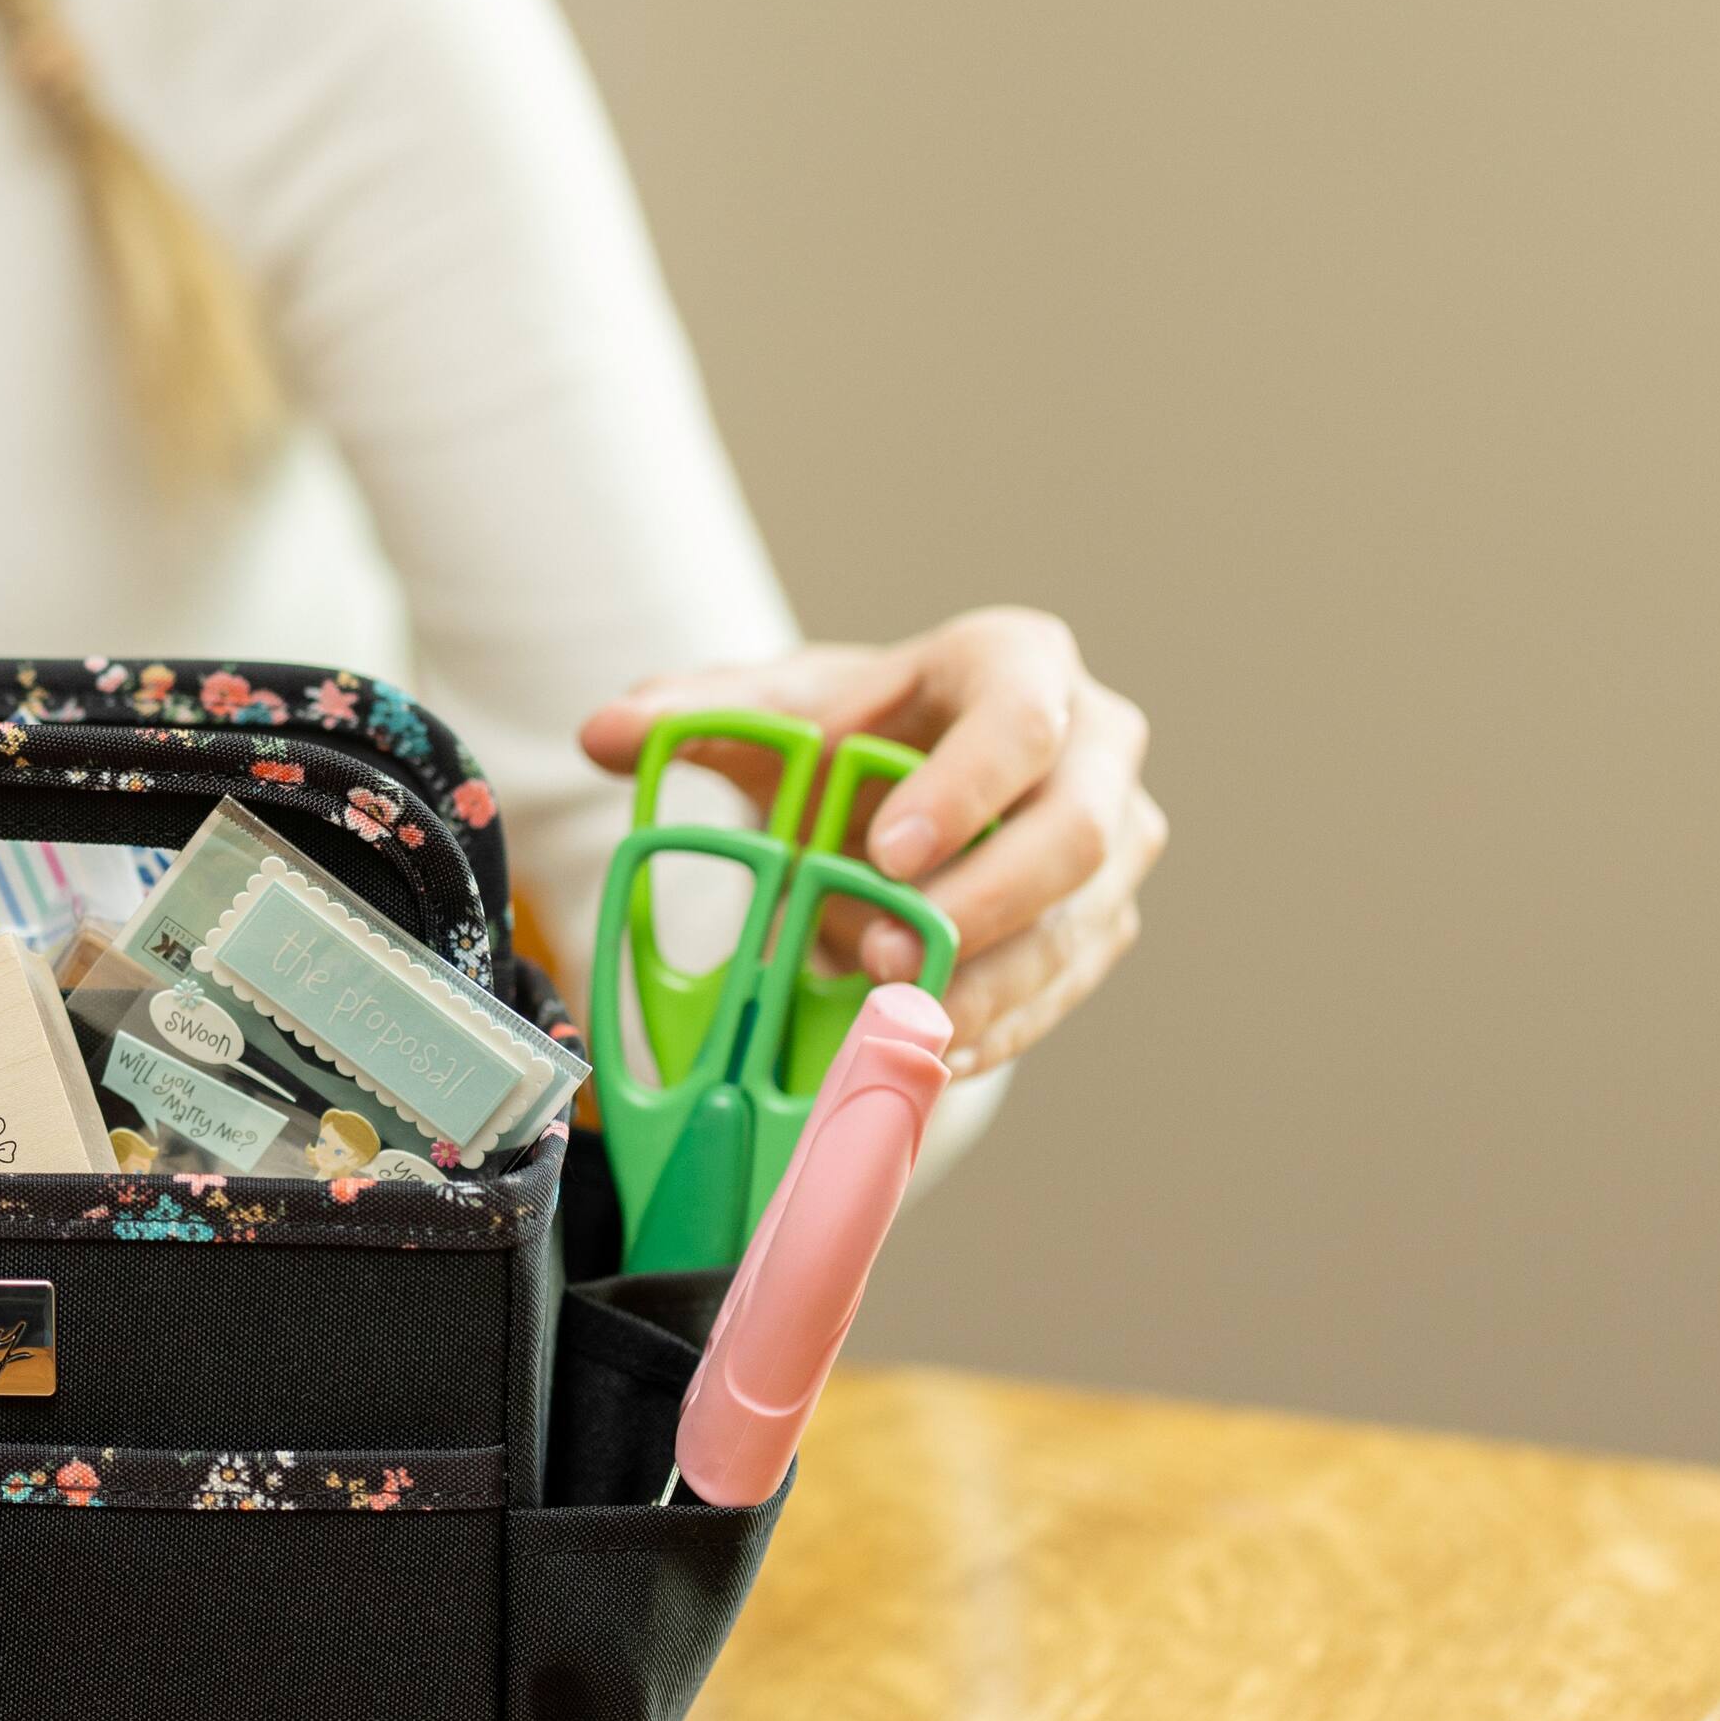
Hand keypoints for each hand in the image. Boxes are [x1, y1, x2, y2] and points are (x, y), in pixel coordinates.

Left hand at [578, 608, 1161, 1080]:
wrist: (902, 782)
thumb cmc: (847, 732)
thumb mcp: (776, 711)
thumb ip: (696, 715)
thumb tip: (605, 731)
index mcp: (1021, 662)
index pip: (1019, 719)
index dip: (965, 787)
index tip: (888, 851)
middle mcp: (1095, 747)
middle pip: (1076, 833)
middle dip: (984, 903)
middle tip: (883, 954)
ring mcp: (1113, 842)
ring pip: (1076, 925)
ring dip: (985, 986)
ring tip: (894, 1028)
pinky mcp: (1099, 923)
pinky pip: (1060, 988)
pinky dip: (992, 1028)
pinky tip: (923, 1058)